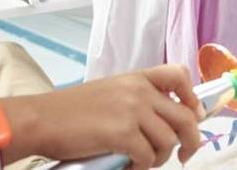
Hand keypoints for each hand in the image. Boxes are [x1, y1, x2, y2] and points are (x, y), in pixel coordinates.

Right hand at [1, 64, 202, 167]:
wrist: (42, 119)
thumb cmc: (69, 111)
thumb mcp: (110, 93)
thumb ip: (136, 100)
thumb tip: (161, 120)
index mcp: (137, 78)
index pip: (180, 75)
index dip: (193, 98)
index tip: (194, 116)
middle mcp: (140, 91)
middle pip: (186, 116)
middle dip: (191, 141)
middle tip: (184, 155)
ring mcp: (133, 111)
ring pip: (169, 141)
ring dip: (160, 158)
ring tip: (143, 162)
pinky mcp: (123, 133)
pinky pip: (148, 157)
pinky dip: (141, 168)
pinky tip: (127, 166)